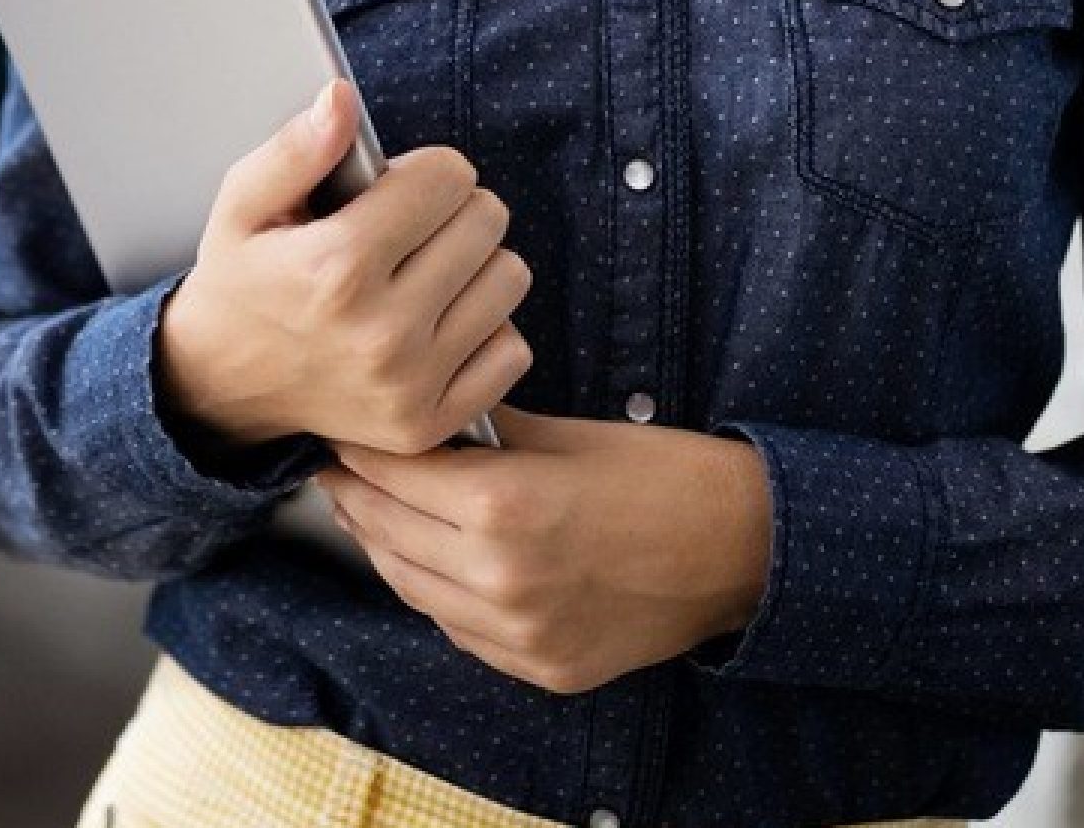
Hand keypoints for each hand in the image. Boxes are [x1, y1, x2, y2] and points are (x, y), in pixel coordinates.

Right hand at [154, 82, 532, 456]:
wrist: (222, 386)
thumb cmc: (241, 284)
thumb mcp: (242, 205)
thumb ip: (295, 149)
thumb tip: (340, 99)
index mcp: (337, 266)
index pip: (448, 177)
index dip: (426, 170)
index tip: (399, 188)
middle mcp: (381, 330)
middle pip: (487, 222)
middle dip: (453, 211)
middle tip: (411, 230)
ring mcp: (410, 385)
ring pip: (509, 280)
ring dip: (474, 267)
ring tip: (424, 274)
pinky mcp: (430, 424)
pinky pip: (512, 351)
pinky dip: (483, 332)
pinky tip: (435, 326)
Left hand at [318, 414, 773, 694]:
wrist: (747, 552)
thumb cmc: (665, 476)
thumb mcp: (568, 433)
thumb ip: (487, 432)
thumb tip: (426, 414)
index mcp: (505, 508)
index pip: (394, 474)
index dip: (358, 448)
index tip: (337, 426)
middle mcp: (500, 580)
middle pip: (388, 531)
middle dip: (356, 493)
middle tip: (336, 463)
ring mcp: (520, 635)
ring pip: (412, 586)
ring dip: (383, 544)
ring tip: (367, 507)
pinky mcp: (541, 668)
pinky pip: (456, 629)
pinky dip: (432, 590)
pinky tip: (426, 558)